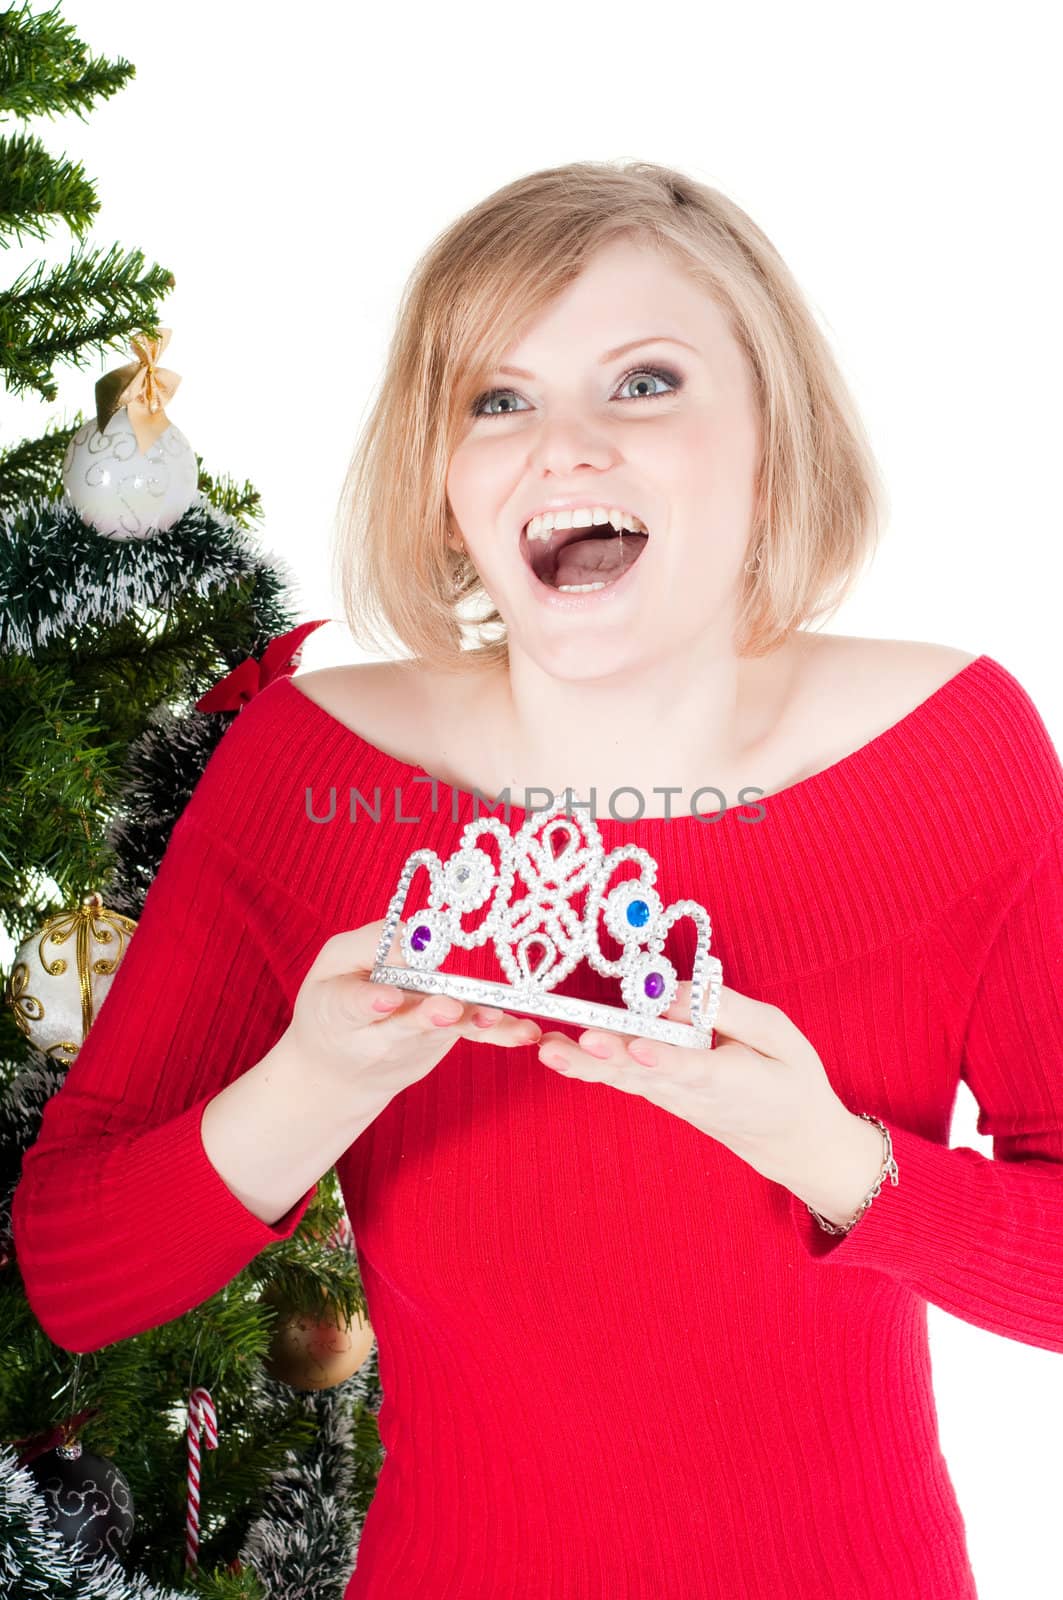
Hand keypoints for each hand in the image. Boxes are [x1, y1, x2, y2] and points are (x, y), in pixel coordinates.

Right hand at [288, 918, 541, 1098]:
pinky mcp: (440, 1047)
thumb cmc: (332, 1002)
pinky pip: (471, 1035)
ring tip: (491, 1016)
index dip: (371, 1002)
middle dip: (428, 1015)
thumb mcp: (331, 964)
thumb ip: (366, 944)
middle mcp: (378, 1037)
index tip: (388, 998)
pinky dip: (499, 1034)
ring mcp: (414, 1046)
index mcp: (338, 1012)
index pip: (352, 1007)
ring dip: (471, 1022)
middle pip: (406, 1025)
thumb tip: (416, 933)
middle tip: (447, 1008)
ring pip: (443, 1030)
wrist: (336, 1073)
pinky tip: (525, 1032)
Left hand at [536, 980, 855, 1192]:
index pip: (694, 1068)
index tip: (639, 1048)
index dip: (665, 1058)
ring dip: (585, 1064)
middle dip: (609, 1057)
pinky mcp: (659, 1096)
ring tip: (547, 1047)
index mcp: (731, 1079)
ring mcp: (671, 1098)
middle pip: (645, 1074)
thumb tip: (675, 990)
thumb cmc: (791, 1079)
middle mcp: (692, 1093)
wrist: (792, 1141)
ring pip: (625, 1080)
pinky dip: (590, 1068)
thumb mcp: (781, 1036)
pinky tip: (559, 1053)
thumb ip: (730, 1010)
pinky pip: (622, 1080)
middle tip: (576, 1039)